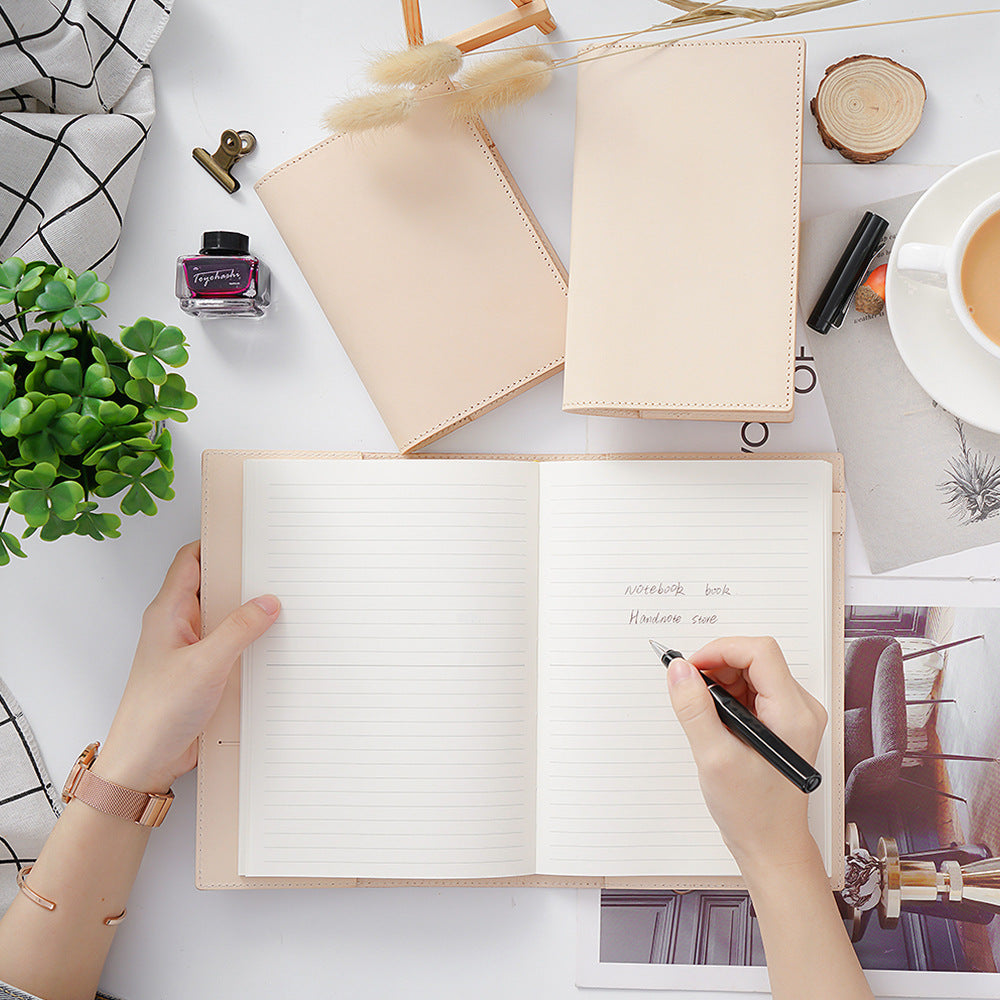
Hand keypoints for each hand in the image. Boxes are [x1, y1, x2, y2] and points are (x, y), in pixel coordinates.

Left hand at [94, 541, 279, 792]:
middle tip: (275, 570)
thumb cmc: (156, 713)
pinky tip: (272, 645)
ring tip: (282, 605)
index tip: (249, 537)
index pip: (192, 560)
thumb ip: (239, 630)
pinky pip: (231, 646)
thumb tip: (268, 602)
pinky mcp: (203, 672)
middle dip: (243, 578)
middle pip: (213, 587)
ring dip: (249, 614)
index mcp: (168, 612)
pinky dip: (250, 642)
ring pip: (225, 618)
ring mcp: (191, 649)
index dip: (218, 544)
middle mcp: (178, 626)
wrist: (145, 761)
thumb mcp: (204, 665)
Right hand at [666, 636, 826, 873]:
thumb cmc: (751, 811)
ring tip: (702, 713)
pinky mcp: (783, 723)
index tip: (690, 668)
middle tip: (689, 690)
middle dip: (717, 666)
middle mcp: (800, 708)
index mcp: (793, 712)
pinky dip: (728, 696)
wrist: (771, 845)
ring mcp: (794, 715)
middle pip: (756, 659)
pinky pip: (753, 690)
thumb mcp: (714, 757)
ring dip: (721, 682)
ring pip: (752, 672)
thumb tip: (678, 670)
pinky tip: (714, 721)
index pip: (759, 652)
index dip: (720, 650)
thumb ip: (694, 708)